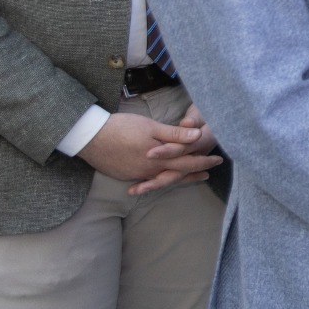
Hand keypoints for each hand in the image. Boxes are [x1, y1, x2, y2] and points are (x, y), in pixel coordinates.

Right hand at [80, 110, 221, 189]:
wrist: (90, 138)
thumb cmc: (121, 128)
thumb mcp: (151, 127)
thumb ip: (175, 134)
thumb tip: (198, 136)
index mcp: (160, 158)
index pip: (188, 161)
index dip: (204, 160)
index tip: (218, 160)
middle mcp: (151, 170)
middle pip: (178, 173)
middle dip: (195, 171)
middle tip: (210, 171)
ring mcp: (138, 175)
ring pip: (164, 178)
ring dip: (180, 177)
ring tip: (193, 177)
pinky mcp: (127, 175)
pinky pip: (148, 180)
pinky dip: (160, 180)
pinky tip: (163, 179)